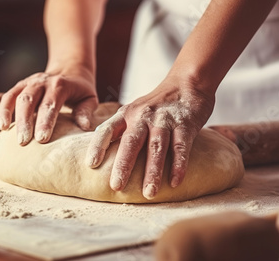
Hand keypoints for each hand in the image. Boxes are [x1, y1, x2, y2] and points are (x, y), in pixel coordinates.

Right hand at [0, 66, 97, 144]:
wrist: (70, 69)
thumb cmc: (80, 90)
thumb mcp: (89, 98)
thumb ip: (86, 111)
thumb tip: (84, 126)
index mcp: (60, 84)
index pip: (51, 103)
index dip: (45, 121)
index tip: (42, 139)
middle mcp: (43, 81)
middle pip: (30, 99)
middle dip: (25, 121)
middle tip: (23, 142)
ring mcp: (30, 82)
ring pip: (17, 97)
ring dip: (11, 116)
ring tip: (10, 136)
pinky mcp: (21, 86)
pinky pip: (8, 96)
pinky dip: (3, 110)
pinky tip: (3, 126)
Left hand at [85, 76, 214, 198]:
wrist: (187, 85)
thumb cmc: (156, 106)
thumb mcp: (134, 112)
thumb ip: (121, 130)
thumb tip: (102, 156)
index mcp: (126, 114)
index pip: (108, 129)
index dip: (98, 146)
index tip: (91, 164)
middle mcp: (143, 116)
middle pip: (131, 141)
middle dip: (123, 165)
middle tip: (116, 186)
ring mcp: (164, 120)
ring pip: (156, 147)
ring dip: (152, 171)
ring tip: (148, 193)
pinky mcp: (185, 124)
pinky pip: (180, 147)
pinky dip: (178, 165)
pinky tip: (174, 182)